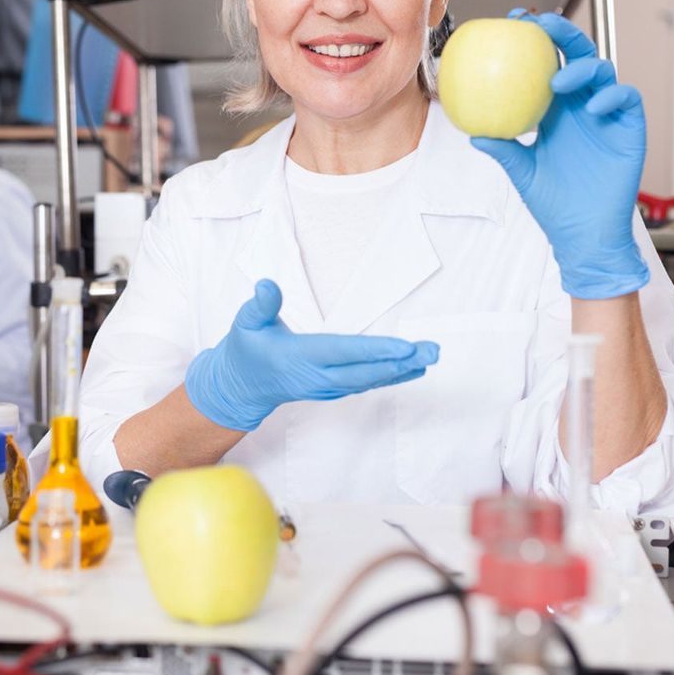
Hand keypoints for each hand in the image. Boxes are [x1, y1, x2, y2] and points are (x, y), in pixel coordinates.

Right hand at [184, 280, 439, 431]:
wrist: (241, 386)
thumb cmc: (246, 349)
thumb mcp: (245, 322)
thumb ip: (260, 305)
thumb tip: (267, 284)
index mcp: (299, 358)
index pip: (343, 353)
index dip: (374, 351)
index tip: (404, 348)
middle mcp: (317, 377)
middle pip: (365, 372)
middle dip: (400, 362)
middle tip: (432, 351)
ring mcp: (327, 387)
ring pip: (369, 379)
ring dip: (402, 369)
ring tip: (431, 356)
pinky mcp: (333, 389)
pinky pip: (366, 383)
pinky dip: (390, 376)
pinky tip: (413, 368)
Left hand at [471, 10, 648, 299]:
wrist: (583, 232)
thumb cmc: (553, 203)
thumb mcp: (522, 172)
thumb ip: (504, 149)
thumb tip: (475, 133)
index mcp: (553, 110)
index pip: (544, 65)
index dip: (532, 41)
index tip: (511, 23)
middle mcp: (580, 105)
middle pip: (576, 56)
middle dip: (562, 33)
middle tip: (541, 24)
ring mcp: (606, 114)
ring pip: (603, 71)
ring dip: (582, 67)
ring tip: (558, 80)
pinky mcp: (630, 127)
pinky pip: (626, 99)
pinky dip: (612, 95)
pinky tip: (594, 104)